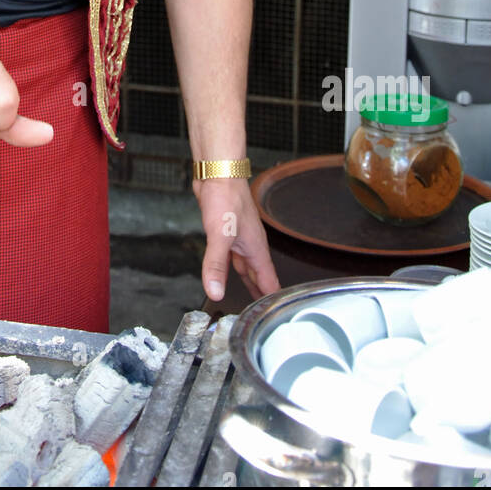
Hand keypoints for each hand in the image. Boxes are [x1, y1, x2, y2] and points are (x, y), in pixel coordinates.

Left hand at [193, 177, 279, 303]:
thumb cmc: (226, 196)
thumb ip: (216, 265)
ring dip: (246, 281)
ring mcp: (238, 238)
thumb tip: (216, 292)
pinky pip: (230, 255)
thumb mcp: (220, 235)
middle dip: (260, 294)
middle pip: (258, 276)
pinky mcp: (225, 231)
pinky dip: (228, 267)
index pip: (269, 281)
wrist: (217, 172)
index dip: (272, 299)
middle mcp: (250, 245)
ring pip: (244, 266)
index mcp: (256, 249)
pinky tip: (224, 270)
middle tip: (262, 313)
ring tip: (248, 297)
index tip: (275, 317)